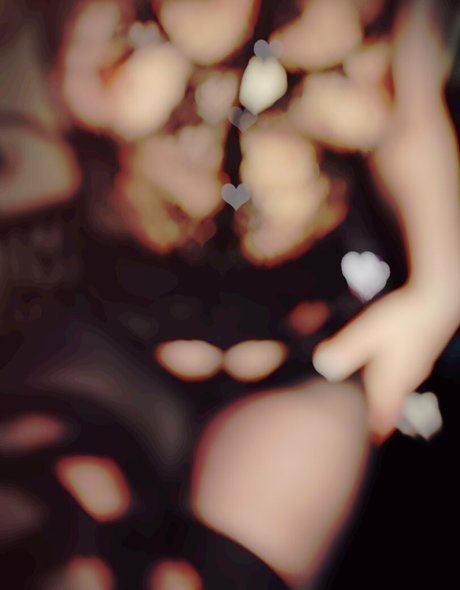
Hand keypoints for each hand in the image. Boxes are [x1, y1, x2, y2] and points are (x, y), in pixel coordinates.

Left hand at [312, 284, 459, 442]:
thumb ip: (344, 351)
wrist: (440, 298)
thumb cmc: (404, 317)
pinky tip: (373, 364)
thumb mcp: (366, 333)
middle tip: (350, 418)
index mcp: (391, 383)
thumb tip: (321, 367)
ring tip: (356, 392)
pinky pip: (399, 375)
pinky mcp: (419, 354)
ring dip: (376, 395)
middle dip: (370, 416)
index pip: (381, 422)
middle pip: (386, 409)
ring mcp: (415, 368)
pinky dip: (384, 378)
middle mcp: (405, 381)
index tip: (353, 441)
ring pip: (393, 391)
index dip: (368, 435)